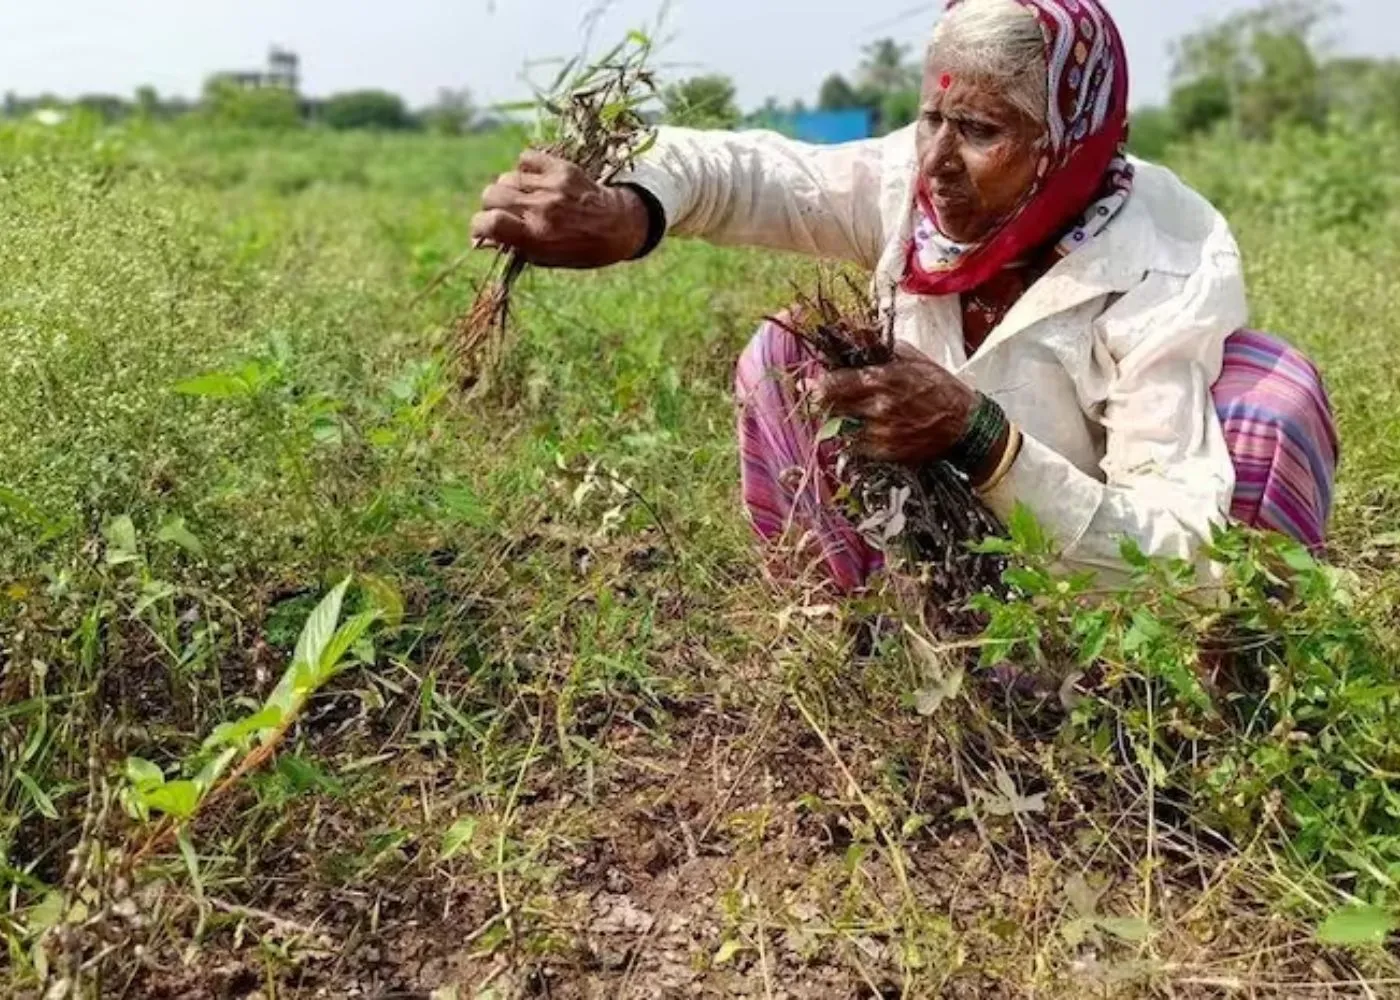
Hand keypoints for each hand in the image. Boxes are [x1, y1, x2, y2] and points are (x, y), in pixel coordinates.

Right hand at [470, 150, 650, 267]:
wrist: (619, 226)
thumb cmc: (580, 249)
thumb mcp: (546, 258)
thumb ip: (513, 247)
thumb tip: (478, 240)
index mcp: (537, 236)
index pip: (489, 223)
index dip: (478, 226)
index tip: (483, 230)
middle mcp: (542, 208)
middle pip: (491, 195)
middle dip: (490, 206)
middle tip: (503, 213)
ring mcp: (552, 186)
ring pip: (506, 177)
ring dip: (508, 189)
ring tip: (522, 198)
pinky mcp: (561, 168)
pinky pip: (525, 158)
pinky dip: (524, 168)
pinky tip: (534, 180)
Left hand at [819, 343, 979, 466]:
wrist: (964, 424)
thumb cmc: (938, 386)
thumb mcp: (911, 357)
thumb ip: (878, 346)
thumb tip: (851, 329)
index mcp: (882, 379)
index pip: (833, 384)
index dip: (820, 385)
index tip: (815, 384)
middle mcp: (878, 408)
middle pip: (832, 407)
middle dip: (828, 402)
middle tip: (829, 398)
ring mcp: (880, 433)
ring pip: (843, 427)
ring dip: (843, 420)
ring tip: (859, 412)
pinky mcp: (885, 453)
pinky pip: (857, 446)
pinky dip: (858, 438)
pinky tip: (872, 429)